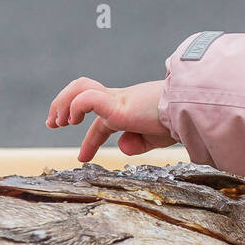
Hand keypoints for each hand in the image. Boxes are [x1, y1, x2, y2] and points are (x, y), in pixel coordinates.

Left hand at [47, 77, 174, 162]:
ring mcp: (118, 100)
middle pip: (83, 92)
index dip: (90, 139)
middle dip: (63, 105)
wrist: (190, 111)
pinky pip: (87, 97)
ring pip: (80, 87)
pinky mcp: (118, 104)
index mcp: (129, 109)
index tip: (82, 157)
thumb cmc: (178, 123)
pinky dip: (75, 106)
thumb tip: (122, 146)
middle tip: (54, 123)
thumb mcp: (156, 139)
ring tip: (59, 121)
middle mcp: (121, 100)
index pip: (102, 119)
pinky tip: (74, 119)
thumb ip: (139, 143)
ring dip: (63, 102)